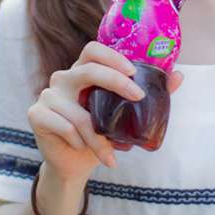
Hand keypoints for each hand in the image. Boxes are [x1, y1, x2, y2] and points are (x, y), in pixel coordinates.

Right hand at [27, 41, 183, 182]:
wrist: (74, 164)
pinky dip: (79, 142)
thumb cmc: (100, 133)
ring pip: (78, 112)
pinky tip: (85, 151)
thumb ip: (150, 94)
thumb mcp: (125, 114)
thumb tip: (178, 75)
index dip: (113, 57)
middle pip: (87, 69)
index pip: (93, 50)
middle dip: (115, 82)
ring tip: (110, 153)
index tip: (134, 72)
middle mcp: (64, 78)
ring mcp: (49, 94)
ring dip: (97, 137)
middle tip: (137, 97)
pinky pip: (64, 126)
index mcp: (84, 71)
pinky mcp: (36, 114)